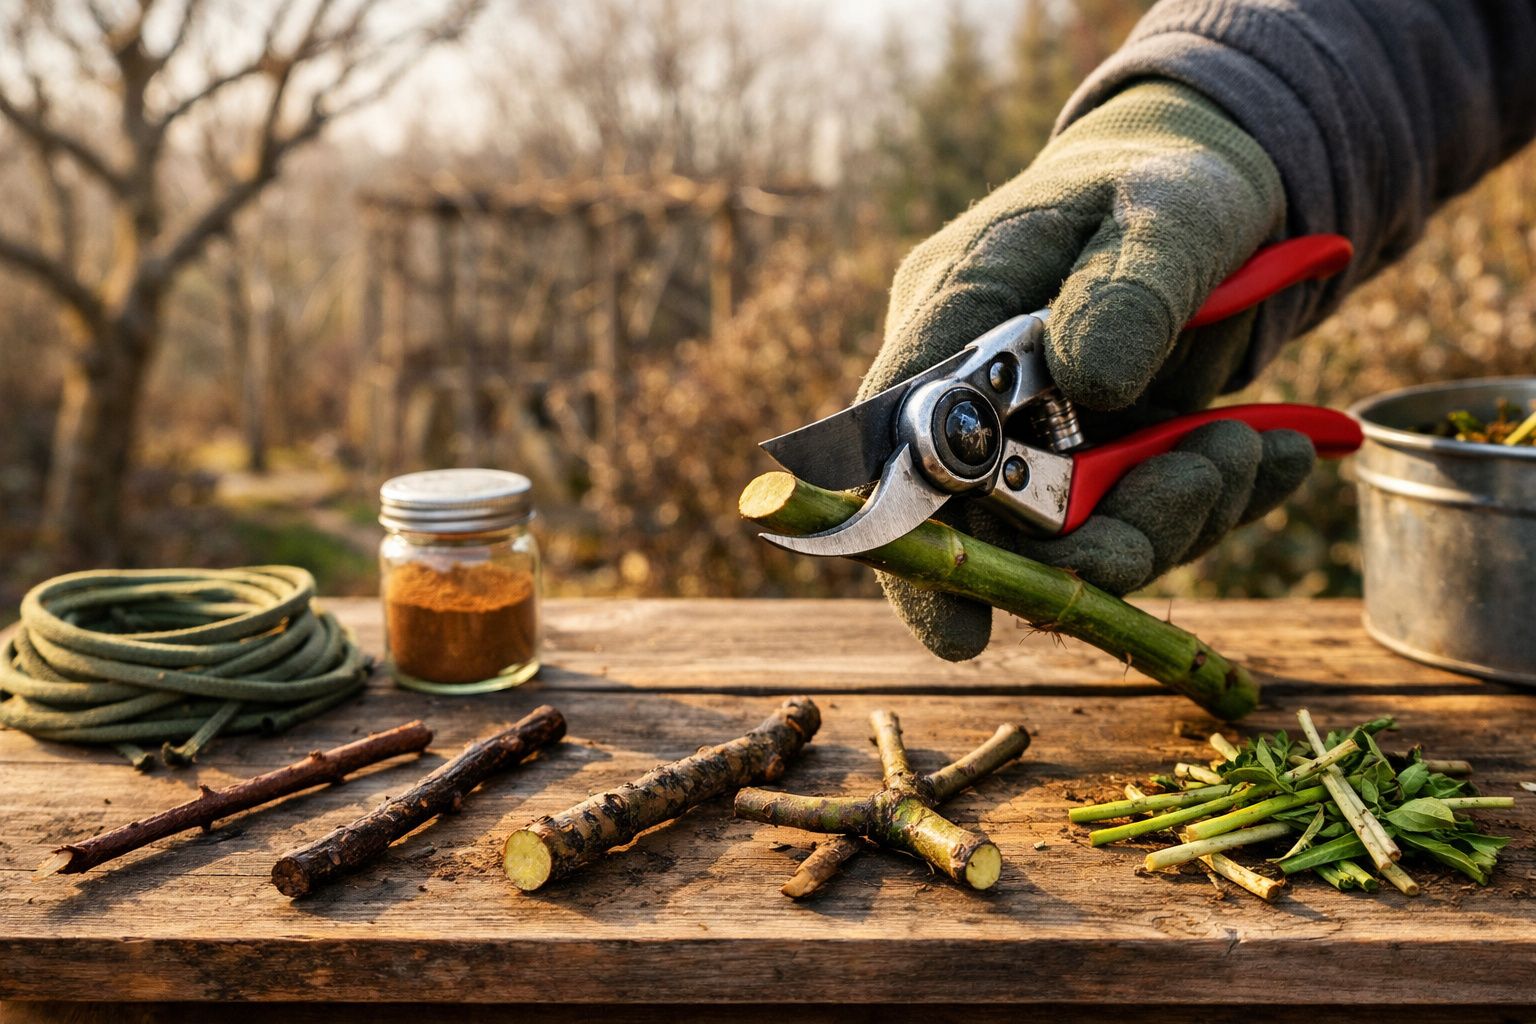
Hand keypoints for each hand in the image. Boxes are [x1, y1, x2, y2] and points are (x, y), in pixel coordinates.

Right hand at [865, 80, 1313, 660]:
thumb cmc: (1173, 178)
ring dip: (1173, 514)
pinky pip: (1143, 521)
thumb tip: (1090, 380)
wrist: (1221, 184)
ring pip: (1077, 539)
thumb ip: (1130, 287)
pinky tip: (1276, 451)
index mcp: (956, 315)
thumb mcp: (1172, 209)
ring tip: (1249, 446)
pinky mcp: (1101, 465)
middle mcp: (981, 395)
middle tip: (1201, 484)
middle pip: (993, 523)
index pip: (900, 446)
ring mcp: (1040, 439)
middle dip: (1099, 541)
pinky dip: (1215, 503)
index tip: (963, 625)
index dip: (911, 550)